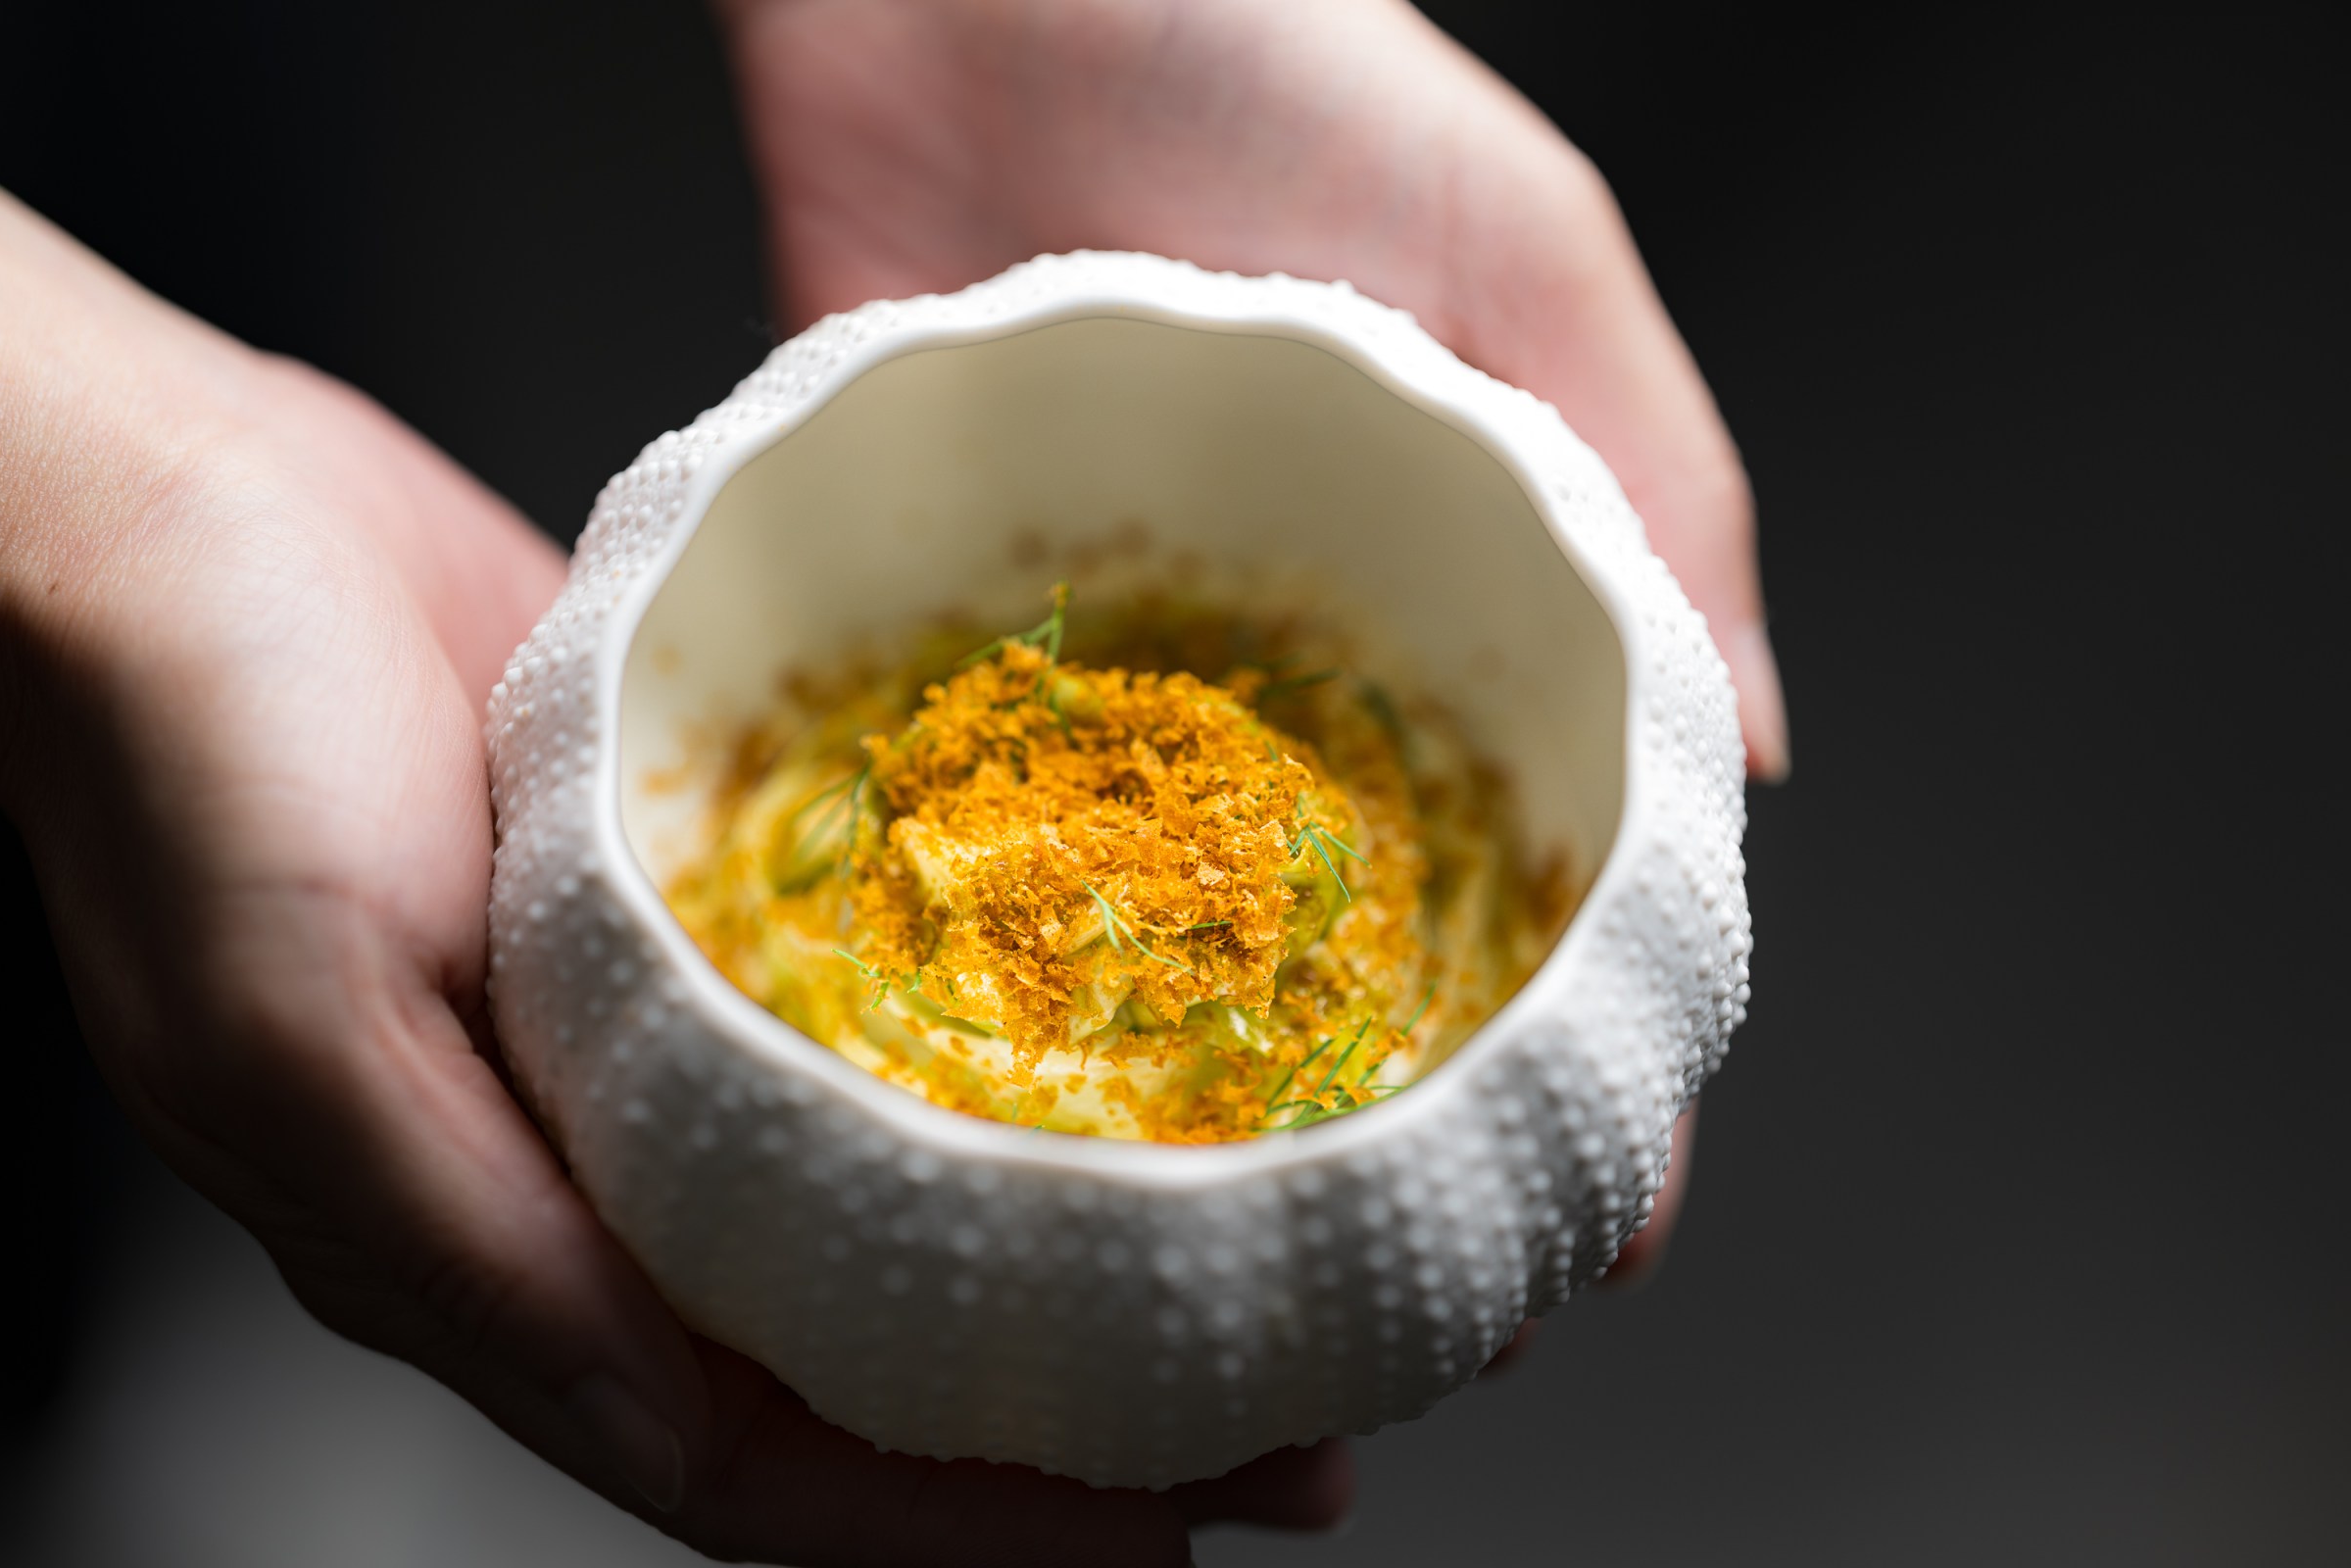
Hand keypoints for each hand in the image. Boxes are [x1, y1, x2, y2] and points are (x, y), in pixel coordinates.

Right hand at [0, 189, 1341, 1564]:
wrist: (173, 508)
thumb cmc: (184, 753)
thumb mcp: (296, 1027)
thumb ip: (478, 1256)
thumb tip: (676, 1438)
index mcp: (507, 1251)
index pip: (780, 1467)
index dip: (988, 1523)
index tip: (1193, 1515)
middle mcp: (607, 1171)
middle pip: (887, 1349)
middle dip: (1101, 1406)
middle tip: (1316, 1414)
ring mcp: (669, 1037)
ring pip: (914, 1189)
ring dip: (1101, 1233)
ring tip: (1305, 1227)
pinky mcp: (709, 894)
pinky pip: (891, 1005)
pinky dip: (1027, 1046)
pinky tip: (1160, 1027)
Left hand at [722, 0, 1754, 1301]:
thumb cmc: (1267, 45)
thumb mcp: (1522, 246)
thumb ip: (1649, 479)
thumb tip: (1755, 763)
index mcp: (1439, 582)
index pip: (1547, 854)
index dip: (1590, 1049)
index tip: (1598, 1218)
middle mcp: (1273, 649)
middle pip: (1349, 932)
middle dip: (1387, 1117)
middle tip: (1395, 1282)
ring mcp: (1098, 650)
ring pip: (1154, 915)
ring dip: (1187, 1082)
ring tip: (1213, 1245)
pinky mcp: (929, 608)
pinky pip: (953, 797)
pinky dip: (981, 927)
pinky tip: (994, 1056)